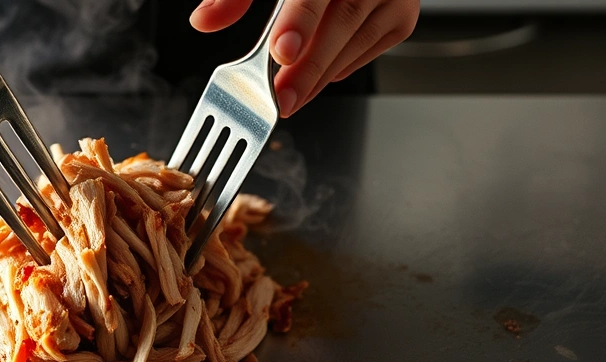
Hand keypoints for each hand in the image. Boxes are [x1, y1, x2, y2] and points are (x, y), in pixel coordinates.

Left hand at [191, 0, 418, 116]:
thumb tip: (203, 21)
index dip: (299, 21)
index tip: (282, 52)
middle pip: (339, 23)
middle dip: (306, 68)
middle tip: (280, 99)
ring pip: (353, 44)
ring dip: (317, 79)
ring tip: (287, 99)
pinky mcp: (402, 18)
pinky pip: (365, 53)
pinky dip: (336, 69)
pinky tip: (315, 77)